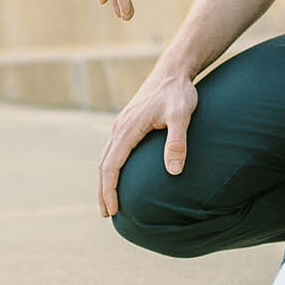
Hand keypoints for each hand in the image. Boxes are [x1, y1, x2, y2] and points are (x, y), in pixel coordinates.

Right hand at [97, 72, 198, 216]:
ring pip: (105, 157)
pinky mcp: (127, 122)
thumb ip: (177, 142)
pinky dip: (110, 167)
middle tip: (107, 214)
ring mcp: (121, 124)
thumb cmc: (178, 93)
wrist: (173, 70)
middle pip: (103, 165)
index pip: (111, 166)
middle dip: (102, 191)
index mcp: (128, 128)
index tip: (112, 210)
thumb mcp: (182, 115)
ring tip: (109, 202)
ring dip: (104, 180)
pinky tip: (118, 176)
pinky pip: (112, 149)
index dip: (109, 190)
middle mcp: (119, 126)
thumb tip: (173, 171)